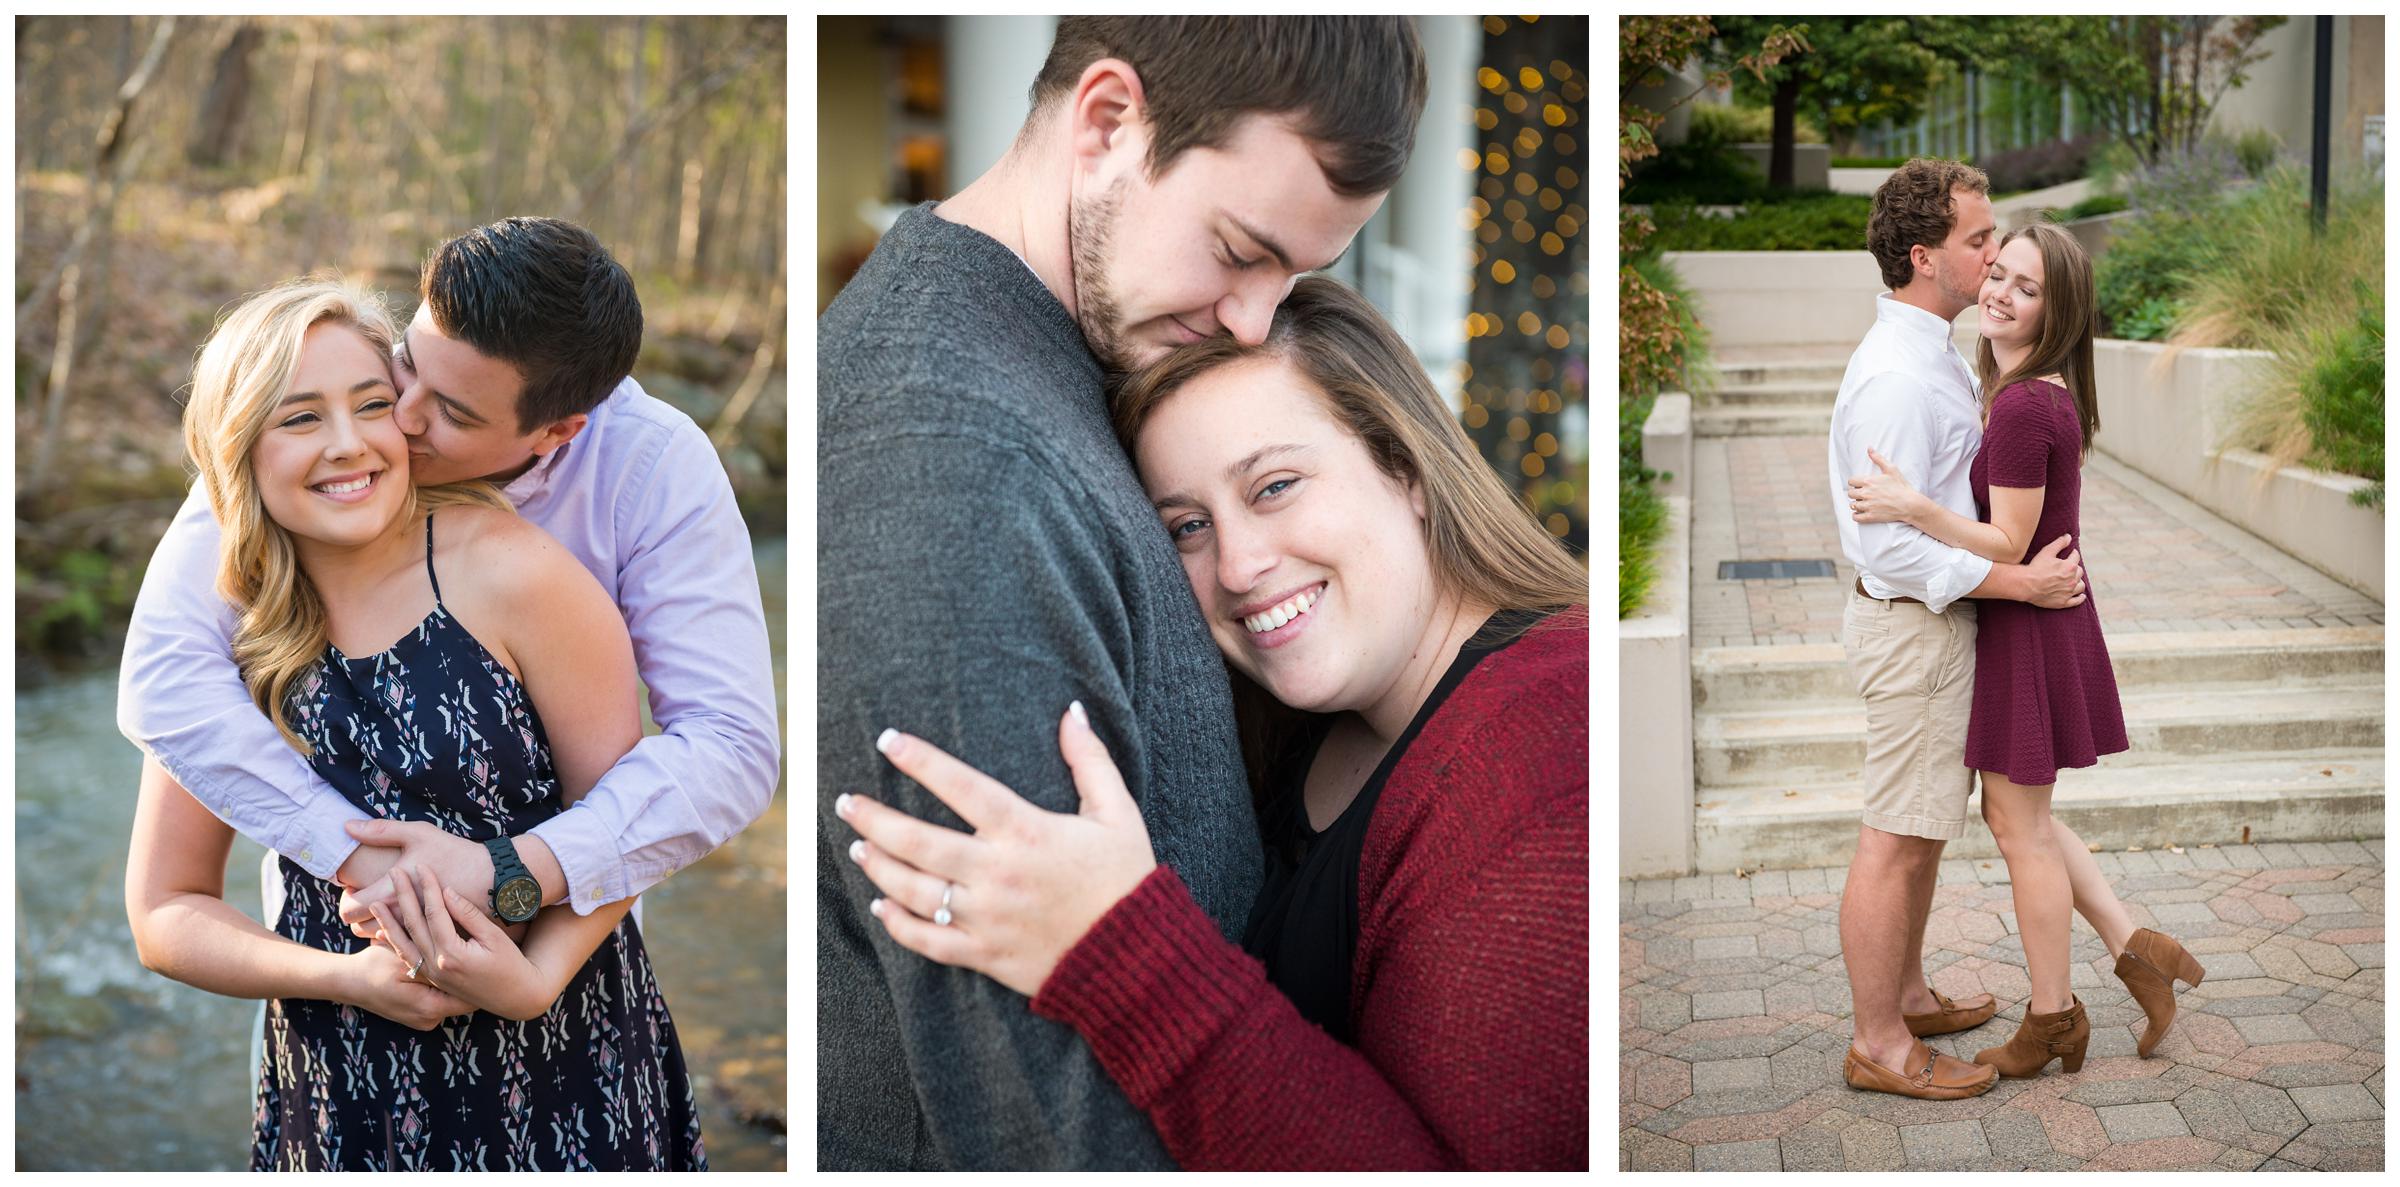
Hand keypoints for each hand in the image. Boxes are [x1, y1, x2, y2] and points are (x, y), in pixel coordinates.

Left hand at [338, 820, 495, 939]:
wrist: (496, 879)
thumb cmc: (457, 853)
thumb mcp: (420, 834)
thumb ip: (381, 831)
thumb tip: (347, 826)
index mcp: (393, 897)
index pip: (350, 911)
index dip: (348, 899)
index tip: (356, 887)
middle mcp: (402, 922)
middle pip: (360, 929)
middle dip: (359, 914)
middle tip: (368, 896)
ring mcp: (417, 935)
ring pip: (381, 939)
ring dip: (377, 926)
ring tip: (384, 908)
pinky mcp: (434, 944)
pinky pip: (404, 948)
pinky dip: (399, 936)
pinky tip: (405, 920)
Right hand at [339, 940, 474, 1030]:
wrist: (348, 981)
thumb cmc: (374, 967)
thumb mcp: (408, 960)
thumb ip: (436, 961)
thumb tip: (464, 954)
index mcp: (430, 1009)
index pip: (471, 998)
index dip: (480, 979)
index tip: (488, 959)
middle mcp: (430, 1020)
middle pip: (463, 999)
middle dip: (470, 978)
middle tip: (480, 954)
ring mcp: (424, 1020)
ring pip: (452, 997)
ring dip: (456, 980)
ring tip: (467, 957)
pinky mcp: (419, 1015)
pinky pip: (440, 998)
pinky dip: (443, 984)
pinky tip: (446, 966)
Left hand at [369, 866, 548, 1021]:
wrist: (516, 997)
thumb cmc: (511, 964)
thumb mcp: (494, 937)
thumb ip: (468, 915)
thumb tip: (447, 892)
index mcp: (452, 955)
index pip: (435, 914)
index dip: (428, 888)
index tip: (422, 867)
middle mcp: (437, 966)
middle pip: (414, 925)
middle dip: (404, 897)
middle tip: (394, 873)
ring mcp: (432, 975)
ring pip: (404, 944)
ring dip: (389, 922)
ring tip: (375, 903)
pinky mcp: (433, 979)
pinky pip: (408, 960)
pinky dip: (395, 945)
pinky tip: (383, 933)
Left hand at [837, 702, 1155, 997]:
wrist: (1136, 957)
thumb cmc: (1126, 879)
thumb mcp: (1117, 812)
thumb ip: (1090, 760)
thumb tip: (1073, 711)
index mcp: (1026, 833)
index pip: (962, 787)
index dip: (921, 760)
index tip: (887, 740)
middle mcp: (998, 874)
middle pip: (920, 842)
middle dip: (876, 819)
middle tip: (846, 802)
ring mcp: (987, 918)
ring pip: (915, 891)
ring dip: (879, 867)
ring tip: (858, 846)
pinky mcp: (986, 954)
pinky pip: (929, 942)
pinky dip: (899, 925)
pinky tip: (880, 906)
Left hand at [1847, 448, 1926, 523]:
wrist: (1910, 504)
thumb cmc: (1902, 486)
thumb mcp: (1891, 469)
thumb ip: (1878, 458)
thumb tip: (1869, 448)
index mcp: (1868, 481)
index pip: (1851, 481)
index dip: (1855, 483)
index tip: (1861, 485)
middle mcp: (1865, 494)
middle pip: (1850, 493)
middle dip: (1856, 493)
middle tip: (1864, 494)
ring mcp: (1867, 506)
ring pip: (1852, 505)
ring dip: (1857, 504)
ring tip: (1865, 503)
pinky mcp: (1870, 517)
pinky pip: (1855, 517)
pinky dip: (1857, 515)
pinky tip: (1863, 512)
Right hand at [2025, 533, 2087, 608]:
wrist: (2026, 585)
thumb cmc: (2036, 567)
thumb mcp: (2047, 552)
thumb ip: (2059, 543)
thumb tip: (2069, 536)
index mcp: (2070, 566)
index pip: (2076, 557)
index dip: (2072, 554)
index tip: (2070, 553)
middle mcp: (2072, 580)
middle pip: (2079, 571)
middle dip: (2075, 568)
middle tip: (2069, 566)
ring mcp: (2069, 592)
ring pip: (2080, 586)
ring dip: (2078, 582)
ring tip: (2074, 580)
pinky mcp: (2064, 602)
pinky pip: (2076, 601)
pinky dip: (2080, 598)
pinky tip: (2081, 595)